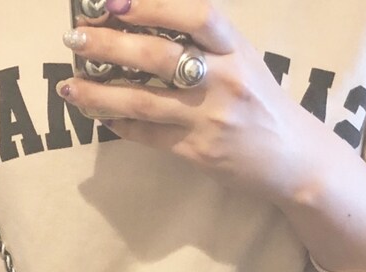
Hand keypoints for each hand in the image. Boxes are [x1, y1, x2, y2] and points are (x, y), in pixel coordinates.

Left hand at [59, 0, 318, 204]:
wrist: (295, 161)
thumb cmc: (262, 103)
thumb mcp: (242, 59)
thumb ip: (204, 39)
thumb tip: (146, 19)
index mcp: (236, 49)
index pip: (195, 14)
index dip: (151, 4)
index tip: (112, 1)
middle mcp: (224, 80)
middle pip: (158, 55)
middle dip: (109, 44)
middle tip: (74, 38)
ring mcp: (210, 119)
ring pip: (144, 100)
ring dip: (100, 91)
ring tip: (69, 83)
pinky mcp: (199, 153)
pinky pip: (149, 135)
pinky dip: (120, 123)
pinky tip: (98, 114)